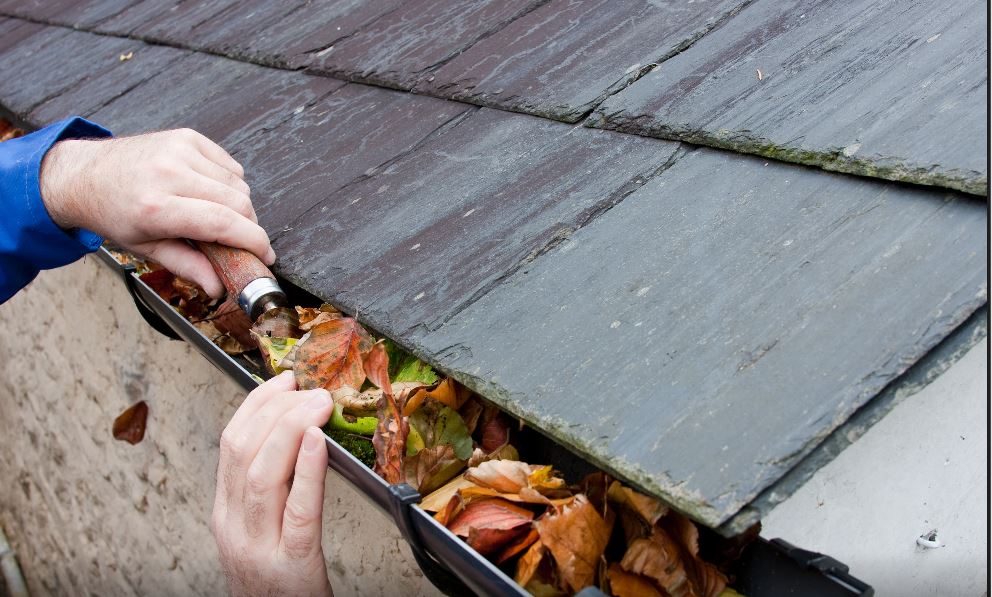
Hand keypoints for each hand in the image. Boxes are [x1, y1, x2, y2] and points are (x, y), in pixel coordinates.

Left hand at [39, 128, 273, 296]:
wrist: (85, 174)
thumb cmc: (115, 214)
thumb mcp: (145, 248)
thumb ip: (187, 266)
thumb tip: (219, 288)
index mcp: (155, 207)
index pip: (223, 223)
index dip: (253, 241)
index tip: (266, 255)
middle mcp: (169, 173)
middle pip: (238, 203)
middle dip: (249, 227)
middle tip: (240, 241)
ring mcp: (179, 150)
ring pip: (239, 184)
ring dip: (238, 205)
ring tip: (216, 215)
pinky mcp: (187, 137)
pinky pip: (229, 165)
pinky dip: (229, 183)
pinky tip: (209, 192)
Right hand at [212, 372, 333, 596]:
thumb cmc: (279, 583)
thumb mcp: (261, 531)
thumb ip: (271, 489)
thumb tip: (298, 435)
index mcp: (226, 514)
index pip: (231, 444)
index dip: (257, 405)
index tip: (284, 381)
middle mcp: (234, 527)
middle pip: (242, 451)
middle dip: (276, 409)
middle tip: (309, 388)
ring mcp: (259, 547)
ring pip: (263, 474)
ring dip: (291, 428)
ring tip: (318, 403)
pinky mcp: (292, 565)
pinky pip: (299, 510)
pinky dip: (308, 470)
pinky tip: (318, 443)